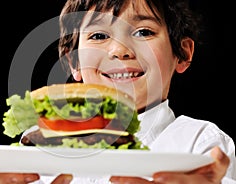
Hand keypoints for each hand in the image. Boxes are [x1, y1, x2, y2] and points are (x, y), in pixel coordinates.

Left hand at [110, 146, 228, 183]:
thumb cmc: (205, 177)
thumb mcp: (216, 169)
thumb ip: (219, 161)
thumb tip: (217, 152)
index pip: (182, 182)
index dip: (171, 180)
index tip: (157, 177)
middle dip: (137, 183)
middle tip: (119, 178)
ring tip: (113, 178)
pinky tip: (119, 181)